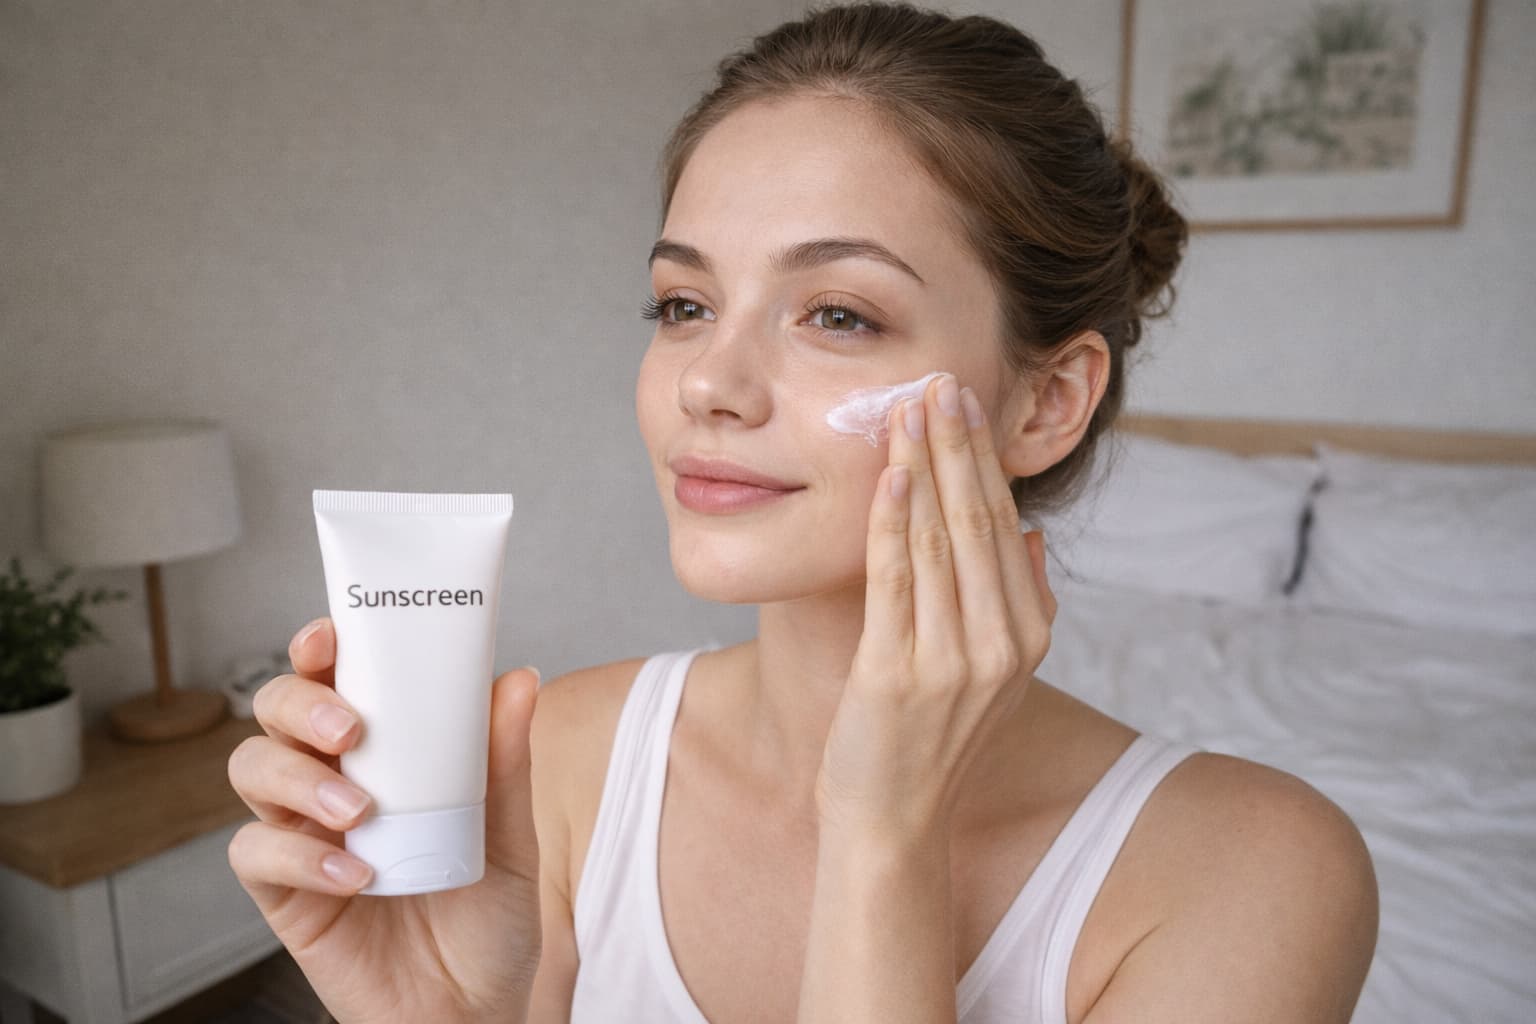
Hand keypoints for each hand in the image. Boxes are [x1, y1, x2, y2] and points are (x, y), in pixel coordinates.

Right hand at [227, 618, 542, 1022]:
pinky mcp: (284, 896)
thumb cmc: (487, 918)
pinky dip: (301, 855)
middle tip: (352, 731)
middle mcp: (331, 783)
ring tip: (360, 810)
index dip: (318, 650)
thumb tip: (518, 677)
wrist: (473, 1009)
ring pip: (250, 769)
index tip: (330, 635)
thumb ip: (505, 762)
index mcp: (382, 754)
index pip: (334, 682)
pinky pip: (257, 854)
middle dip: (300, 705)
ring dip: (297, 778)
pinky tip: (356, 874)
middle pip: (275, 713)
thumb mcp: (510, 835)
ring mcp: (302, 836)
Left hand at [814, 371, 1055, 845]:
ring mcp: (950, 662)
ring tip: (910, 406)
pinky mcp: (897, 675)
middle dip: (957, 445)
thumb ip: (1019, 605)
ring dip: (923, 466)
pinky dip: (892, 522)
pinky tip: (889, 475)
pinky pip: (896, 581)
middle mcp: (999, 646)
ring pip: (940, 540)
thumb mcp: (994, 677)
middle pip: (978, 521)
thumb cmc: (933, 743)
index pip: (1004, 527)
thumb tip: (1028, 533)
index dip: (983, 460)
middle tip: (941, 381)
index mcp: (1027, 638)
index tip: (966, 405)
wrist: (893, 823)